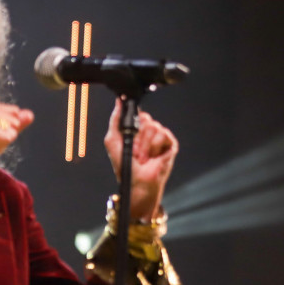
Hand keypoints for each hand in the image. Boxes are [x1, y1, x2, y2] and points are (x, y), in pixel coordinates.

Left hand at [104, 98, 177, 219]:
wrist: (137, 182)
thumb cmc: (125, 165)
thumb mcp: (112, 140)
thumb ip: (115, 120)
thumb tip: (118, 101)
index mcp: (137, 128)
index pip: (138, 113)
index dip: (133, 123)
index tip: (129, 136)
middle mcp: (149, 131)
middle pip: (146, 118)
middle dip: (137, 137)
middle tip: (134, 151)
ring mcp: (161, 137)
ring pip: (153, 126)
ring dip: (144, 145)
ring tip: (142, 157)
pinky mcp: (170, 144)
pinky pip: (163, 134)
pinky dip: (154, 146)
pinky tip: (152, 156)